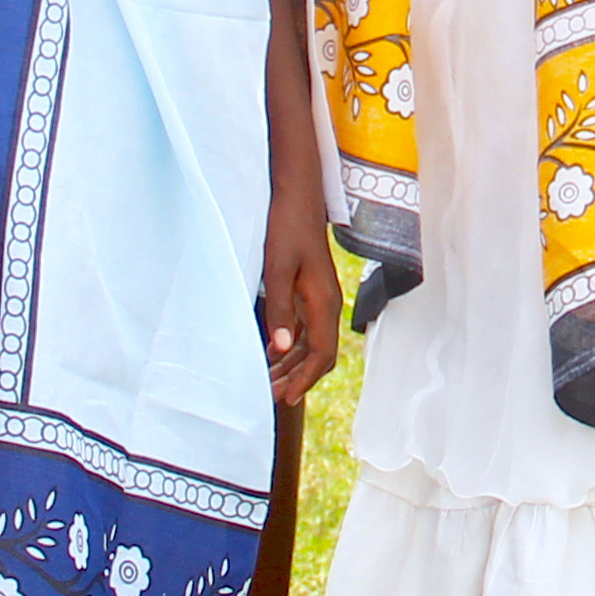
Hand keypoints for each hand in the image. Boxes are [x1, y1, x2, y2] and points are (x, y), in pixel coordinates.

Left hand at [261, 212, 341, 406]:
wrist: (296, 197)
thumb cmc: (287, 227)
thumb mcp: (278, 269)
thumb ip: (281, 309)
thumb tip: (283, 348)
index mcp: (325, 301)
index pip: (323, 353)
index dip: (306, 379)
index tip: (288, 398)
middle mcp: (327, 304)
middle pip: (319, 354)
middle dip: (297, 378)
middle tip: (271, 396)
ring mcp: (319, 299)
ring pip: (311, 343)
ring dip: (292, 365)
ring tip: (267, 381)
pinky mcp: (309, 292)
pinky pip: (304, 329)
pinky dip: (289, 347)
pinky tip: (271, 354)